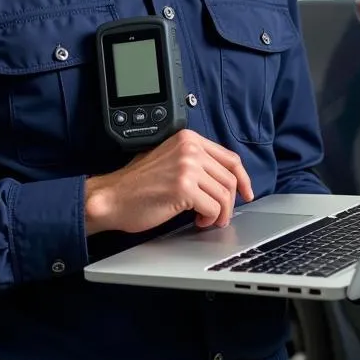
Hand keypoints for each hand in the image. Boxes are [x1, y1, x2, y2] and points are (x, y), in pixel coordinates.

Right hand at [84, 129, 253, 235]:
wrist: (113, 197)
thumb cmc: (137, 184)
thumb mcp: (170, 160)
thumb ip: (196, 162)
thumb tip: (224, 179)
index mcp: (188, 138)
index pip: (230, 158)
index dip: (242, 179)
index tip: (246, 193)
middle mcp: (190, 148)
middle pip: (230, 178)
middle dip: (229, 202)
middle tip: (219, 215)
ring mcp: (187, 167)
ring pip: (224, 195)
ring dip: (219, 213)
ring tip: (206, 219)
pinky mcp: (183, 188)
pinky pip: (213, 208)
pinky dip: (209, 219)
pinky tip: (196, 220)